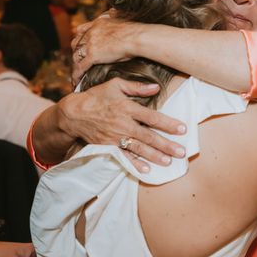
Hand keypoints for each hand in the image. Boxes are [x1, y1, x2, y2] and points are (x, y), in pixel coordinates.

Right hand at [57, 77, 186, 171]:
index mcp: (127, 108)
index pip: (152, 117)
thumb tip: (156, 87)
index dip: (168, 124)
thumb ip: (137, 87)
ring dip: (155, 156)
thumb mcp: (115, 85)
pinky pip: (123, 157)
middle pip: (149, 136)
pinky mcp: (108, 147)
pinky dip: (134, 164)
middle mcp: (123, 124)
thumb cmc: (96, 96)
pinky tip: (146, 170)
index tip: (183, 129)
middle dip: (166, 145)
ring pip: (139, 148)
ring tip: (169, 162)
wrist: (73, 113)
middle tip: (182, 152)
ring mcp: (115, 137)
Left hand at [71, 12, 138, 82]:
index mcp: (98, 24)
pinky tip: (77, 80)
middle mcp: (91, 33)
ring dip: (76, 64)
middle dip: (76, 52)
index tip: (80, 43)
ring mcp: (91, 44)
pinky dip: (77, 74)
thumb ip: (113, 16)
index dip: (80, 38)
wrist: (135, 37)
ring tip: (77, 72)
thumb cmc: (134, 30)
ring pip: (77, 56)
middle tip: (78, 59)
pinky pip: (81, 67)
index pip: (82, 30)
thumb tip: (114, 11)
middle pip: (76, 43)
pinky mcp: (93, 56)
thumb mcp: (120, 18)